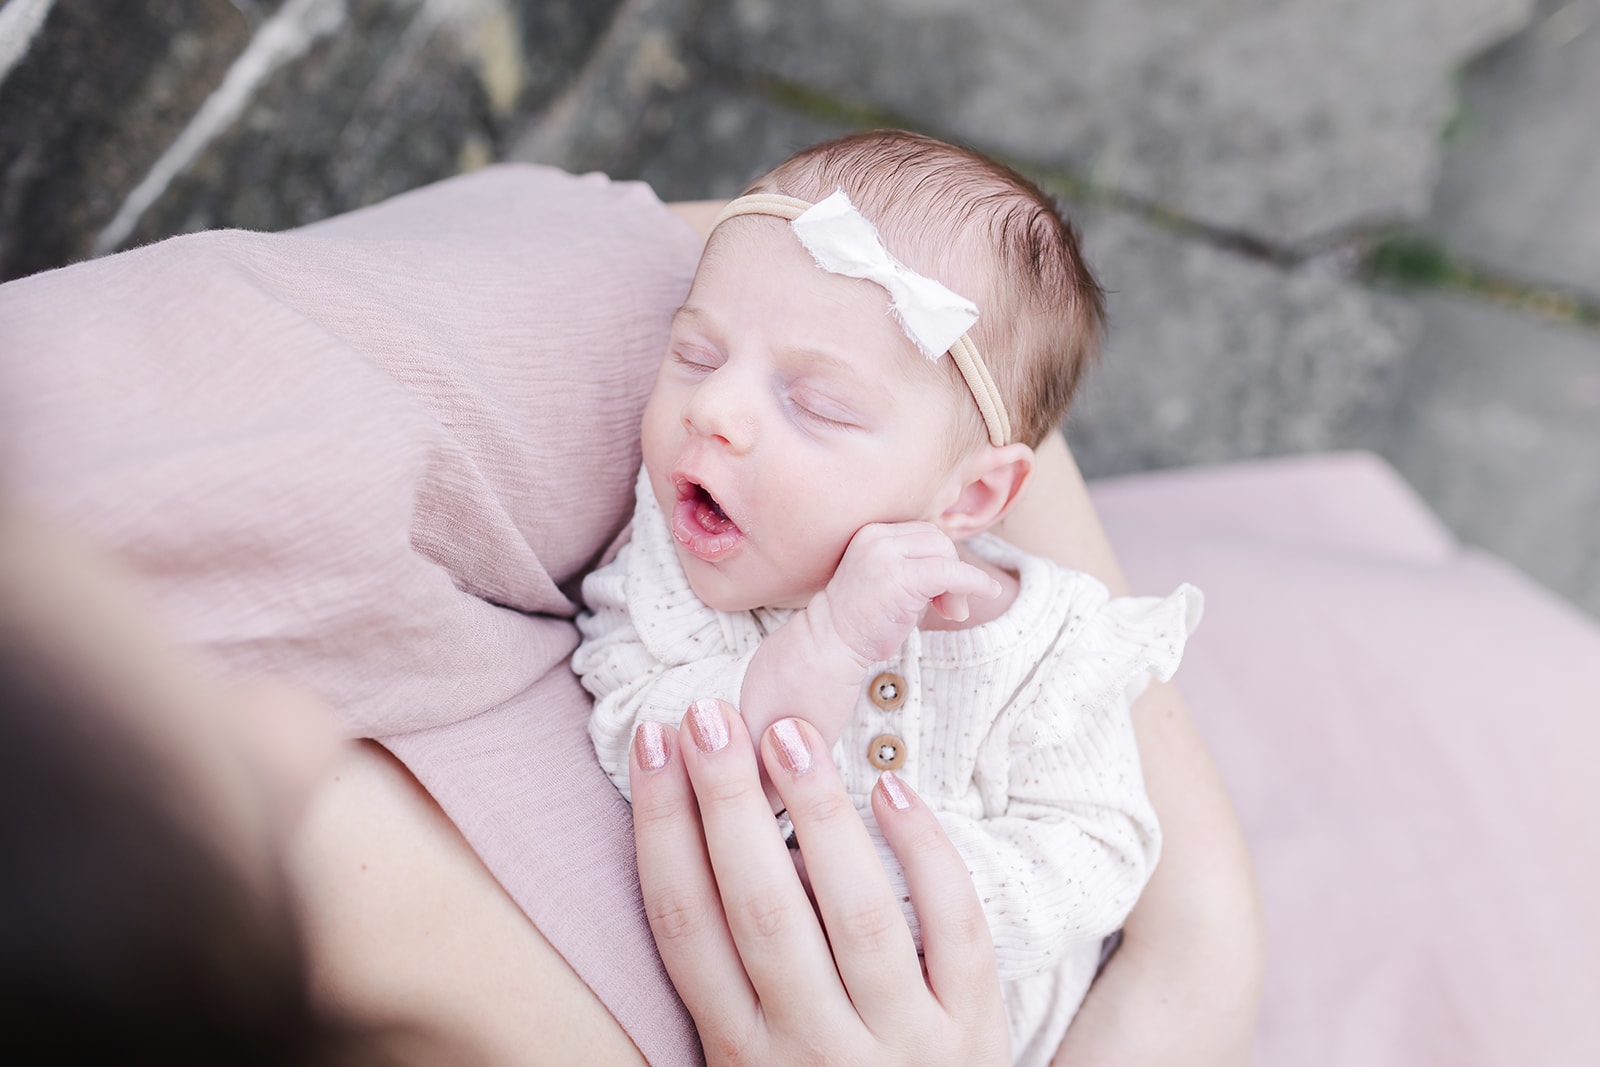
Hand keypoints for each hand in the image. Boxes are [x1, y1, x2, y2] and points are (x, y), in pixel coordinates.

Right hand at [630, 699, 1009, 1066]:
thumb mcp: (757, 1062)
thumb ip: (733, 981)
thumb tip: (704, 842)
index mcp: (739, 1053)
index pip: (683, 926)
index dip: (661, 829)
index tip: (651, 744)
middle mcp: (810, 1050)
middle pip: (759, 909)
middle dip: (728, 805)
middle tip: (708, 715)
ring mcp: (899, 1044)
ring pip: (856, 913)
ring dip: (817, 816)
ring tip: (788, 732)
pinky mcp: (975, 1033)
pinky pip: (955, 931)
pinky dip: (926, 857)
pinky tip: (893, 790)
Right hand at [818, 522, 1001, 666]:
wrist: (831, 641)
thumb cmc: (862, 616)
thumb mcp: (887, 576)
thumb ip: (915, 562)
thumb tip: (960, 563)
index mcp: (872, 531)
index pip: (924, 532)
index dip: (941, 559)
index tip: (941, 592)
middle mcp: (877, 536)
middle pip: (938, 538)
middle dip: (952, 569)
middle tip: (951, 606)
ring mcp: (886, 554)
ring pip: (945, 551)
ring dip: (959, 582)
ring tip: (951, 612)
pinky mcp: (900, 577)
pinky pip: (951, 571)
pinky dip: (974, 582)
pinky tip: (989, 592)